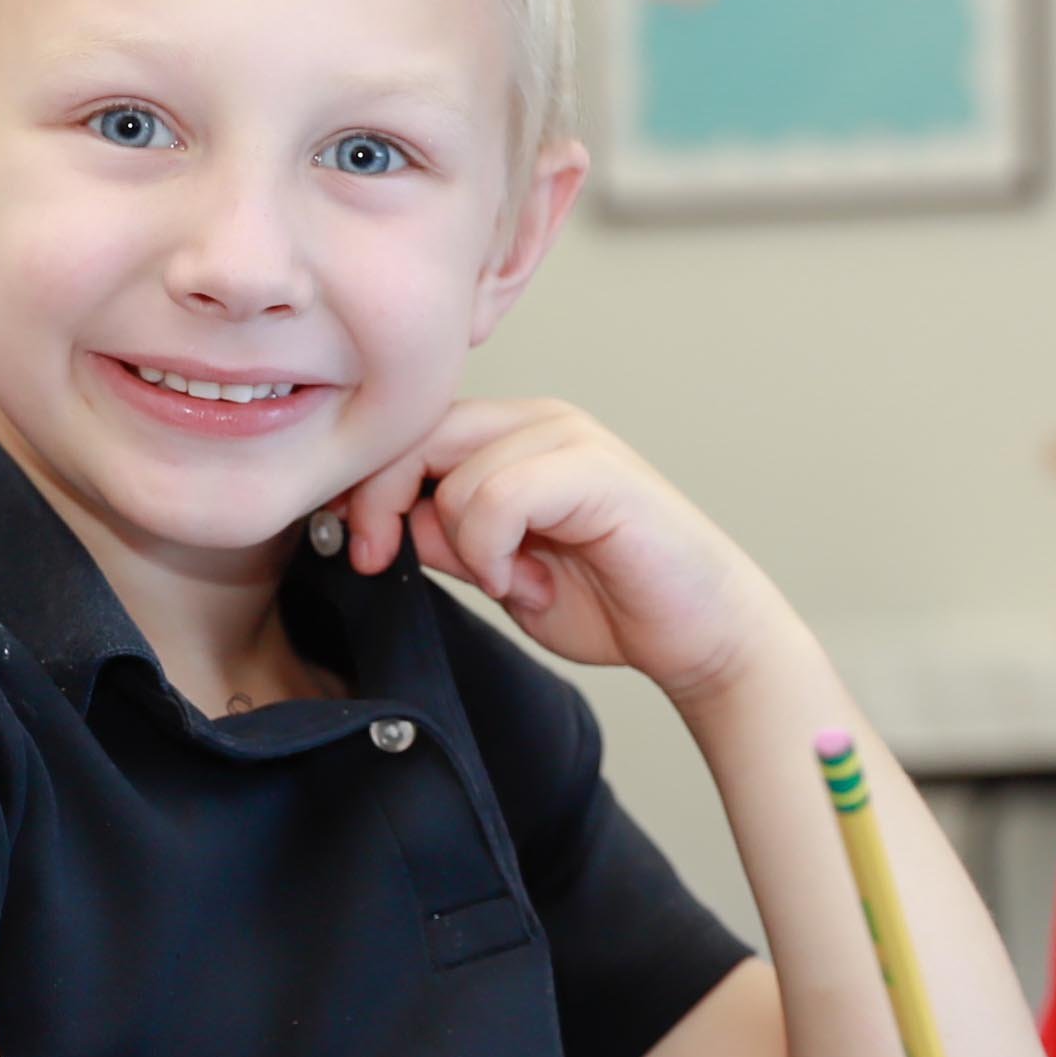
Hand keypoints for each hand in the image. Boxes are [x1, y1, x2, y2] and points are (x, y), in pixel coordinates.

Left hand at [333, 400, 793, 699]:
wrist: (698, 634)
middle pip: (418, 432)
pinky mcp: (595, 469)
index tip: (357, 546)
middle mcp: (540, 422)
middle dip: (382, 501)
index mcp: (514, 437)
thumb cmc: (614, 602)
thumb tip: (380, 521)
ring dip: (462, 545)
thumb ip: (446, 539)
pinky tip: (520, 579)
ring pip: (457, 475)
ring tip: (509, 580)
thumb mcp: (499, 572)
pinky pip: (499, 495)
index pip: (411, 430)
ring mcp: (570, 439)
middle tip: (379, 560)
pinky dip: (491, 548)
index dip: (369, 485)